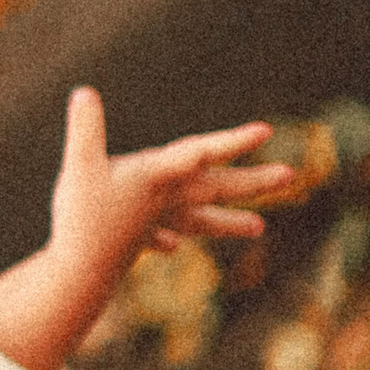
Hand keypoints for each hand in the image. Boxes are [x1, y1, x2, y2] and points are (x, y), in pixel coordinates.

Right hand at [0, 86, 295, 369]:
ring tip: (260, 228)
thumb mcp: (79, 168)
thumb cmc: (82, 222)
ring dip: (229, 221)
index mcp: (158, 179)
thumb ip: (84, 130)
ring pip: (201, 219)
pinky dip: (169, 238)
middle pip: (217, 188)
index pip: (202, 154)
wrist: (78, 276)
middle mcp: (166, 201)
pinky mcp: (136, 242)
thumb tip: (83, 92)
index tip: (265, 132)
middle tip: (291, 177)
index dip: (233, 140)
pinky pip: (161, 236)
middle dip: (253, 182)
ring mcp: (155, 224)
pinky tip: (174, 244)